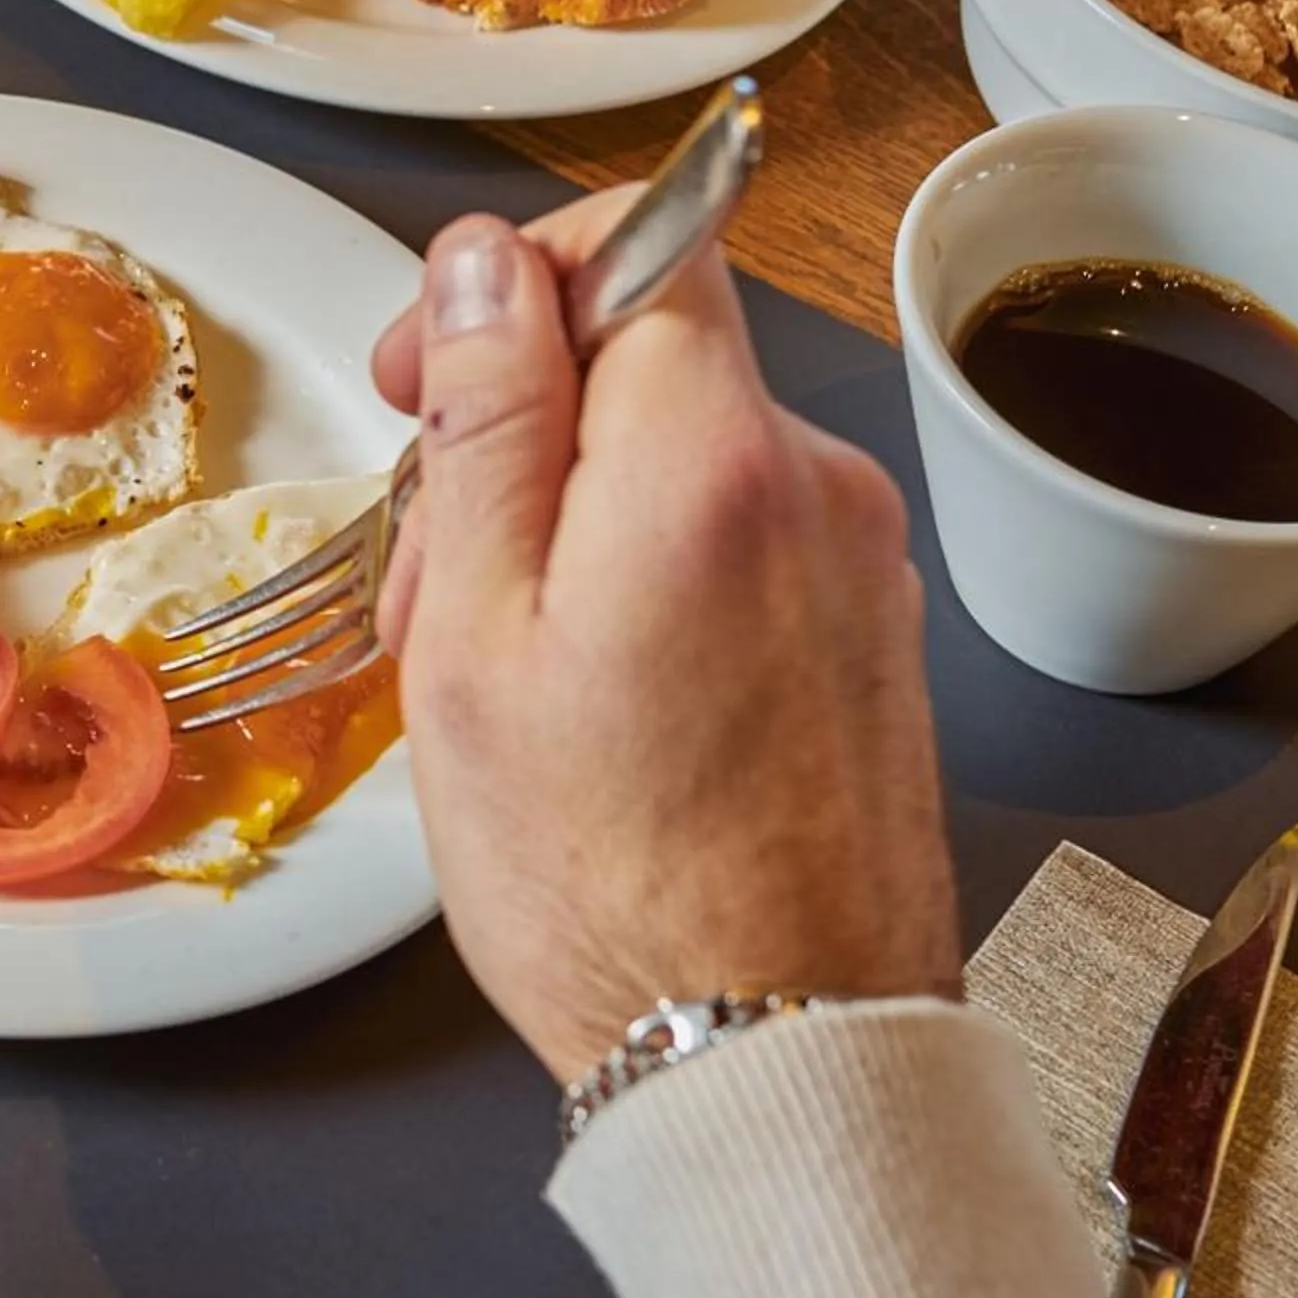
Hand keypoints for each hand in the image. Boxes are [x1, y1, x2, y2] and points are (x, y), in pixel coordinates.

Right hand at [372, 197, 961, 1087]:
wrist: (772, 1057)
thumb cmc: (600, 876)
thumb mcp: (476, 632)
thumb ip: (491, 421)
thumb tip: (482, 259)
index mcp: (712, 461)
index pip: (643, 240)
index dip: (515, 278)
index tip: (430, 374)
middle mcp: (818, 486)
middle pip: (650, 358)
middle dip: (520, 425)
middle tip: (427, 570)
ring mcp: (859, 565)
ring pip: (683, 457)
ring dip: (573, 514)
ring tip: (496, 665)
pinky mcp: (869, 638)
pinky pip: (736, 541)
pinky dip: (646, 575)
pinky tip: (588, 698)